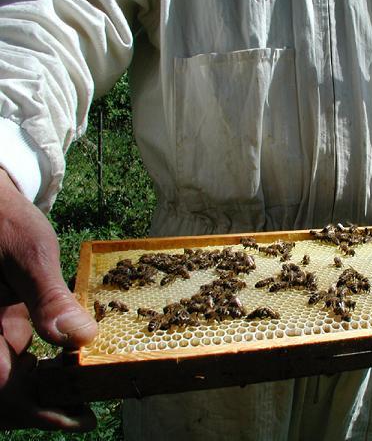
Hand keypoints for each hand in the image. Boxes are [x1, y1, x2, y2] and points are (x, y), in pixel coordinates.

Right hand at [0, 169, 97, 429]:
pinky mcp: (2, 333)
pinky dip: (47, 373)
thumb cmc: (2, 223)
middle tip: (95, 405)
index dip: (40, 411)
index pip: (1, 388)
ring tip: (92, 389)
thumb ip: (49, 298)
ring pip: (11, 386)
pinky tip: (77, 363)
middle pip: (5, 396)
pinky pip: (17, 366)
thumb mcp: (28, 254)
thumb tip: (80, 338)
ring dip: (49, 393)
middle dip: (48, 407)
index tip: (82, 417)